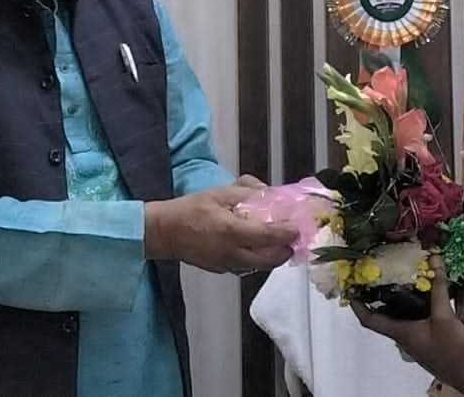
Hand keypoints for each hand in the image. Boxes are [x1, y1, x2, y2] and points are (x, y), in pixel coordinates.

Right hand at [144, 183, 296, 272]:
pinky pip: (247, 267)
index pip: (269, 237)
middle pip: (270, 259)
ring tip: (279, 243)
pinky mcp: (222, 270)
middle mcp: (232, 253)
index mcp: (232, 231)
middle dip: (286, 250)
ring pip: (260, 266)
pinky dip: (258, 259)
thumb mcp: (218, 193)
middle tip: (293, 238)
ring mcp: (227, 265)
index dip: (287, 233)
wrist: (165, 232)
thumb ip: (245, 192)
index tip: (298, 227)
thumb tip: (268, 193)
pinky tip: (257, 248)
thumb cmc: (190, 209)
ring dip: (273, 257)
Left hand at [352, 257, 463, 387]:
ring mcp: (417, 339)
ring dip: (399, 300)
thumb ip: (438, 288)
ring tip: (401, 277)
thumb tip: (434, 258)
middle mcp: (405, 336)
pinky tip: (426, 293)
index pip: (369, 320)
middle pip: (384, 316)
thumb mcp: (444, 316)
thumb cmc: (452, 350)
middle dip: (379, 296)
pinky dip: (417, 305)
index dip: (357, 305)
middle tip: (378, 274)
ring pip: (401, 317)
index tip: (350, 288)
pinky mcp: (430, 339)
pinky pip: (417, 319)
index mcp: (400, 332)